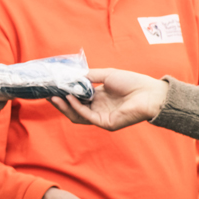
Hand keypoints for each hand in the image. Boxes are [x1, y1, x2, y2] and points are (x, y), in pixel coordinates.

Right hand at [50, 68, 167, 130]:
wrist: (150, 93)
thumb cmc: (133, 82)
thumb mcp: (106, 75)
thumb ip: (89, 76)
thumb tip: (72, 76)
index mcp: (99, 98)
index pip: (77, 99)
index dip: (65, 94)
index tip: (53, 88)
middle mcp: (99, 108)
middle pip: (74, 109)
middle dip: (60, 102)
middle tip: (48, 94)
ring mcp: (102, 117)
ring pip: (78, 115)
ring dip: (65, 107)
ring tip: (54, 97)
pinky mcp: (106, 123)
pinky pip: (87, 116)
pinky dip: (77, 107)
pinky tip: (70, 98)